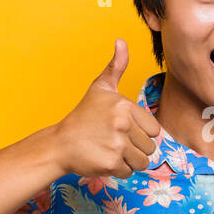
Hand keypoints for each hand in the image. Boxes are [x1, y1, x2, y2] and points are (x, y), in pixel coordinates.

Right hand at [51, 38, 163, 177]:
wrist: (60, 143)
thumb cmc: (83, 117)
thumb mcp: (100, 89)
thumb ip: (116, 66)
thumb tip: (121, 41)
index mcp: (124, 106)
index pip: (154, 129)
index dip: (141, 132)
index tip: (122, 129)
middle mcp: (122, 124)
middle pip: (151, 147)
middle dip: (135, 148)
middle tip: (114, 141)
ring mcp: (117, 144)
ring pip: (143, 161)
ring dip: (130, 161)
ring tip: (111, 150)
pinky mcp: (111, 163)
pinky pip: (129, 172)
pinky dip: (119, 170)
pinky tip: (104, 159)